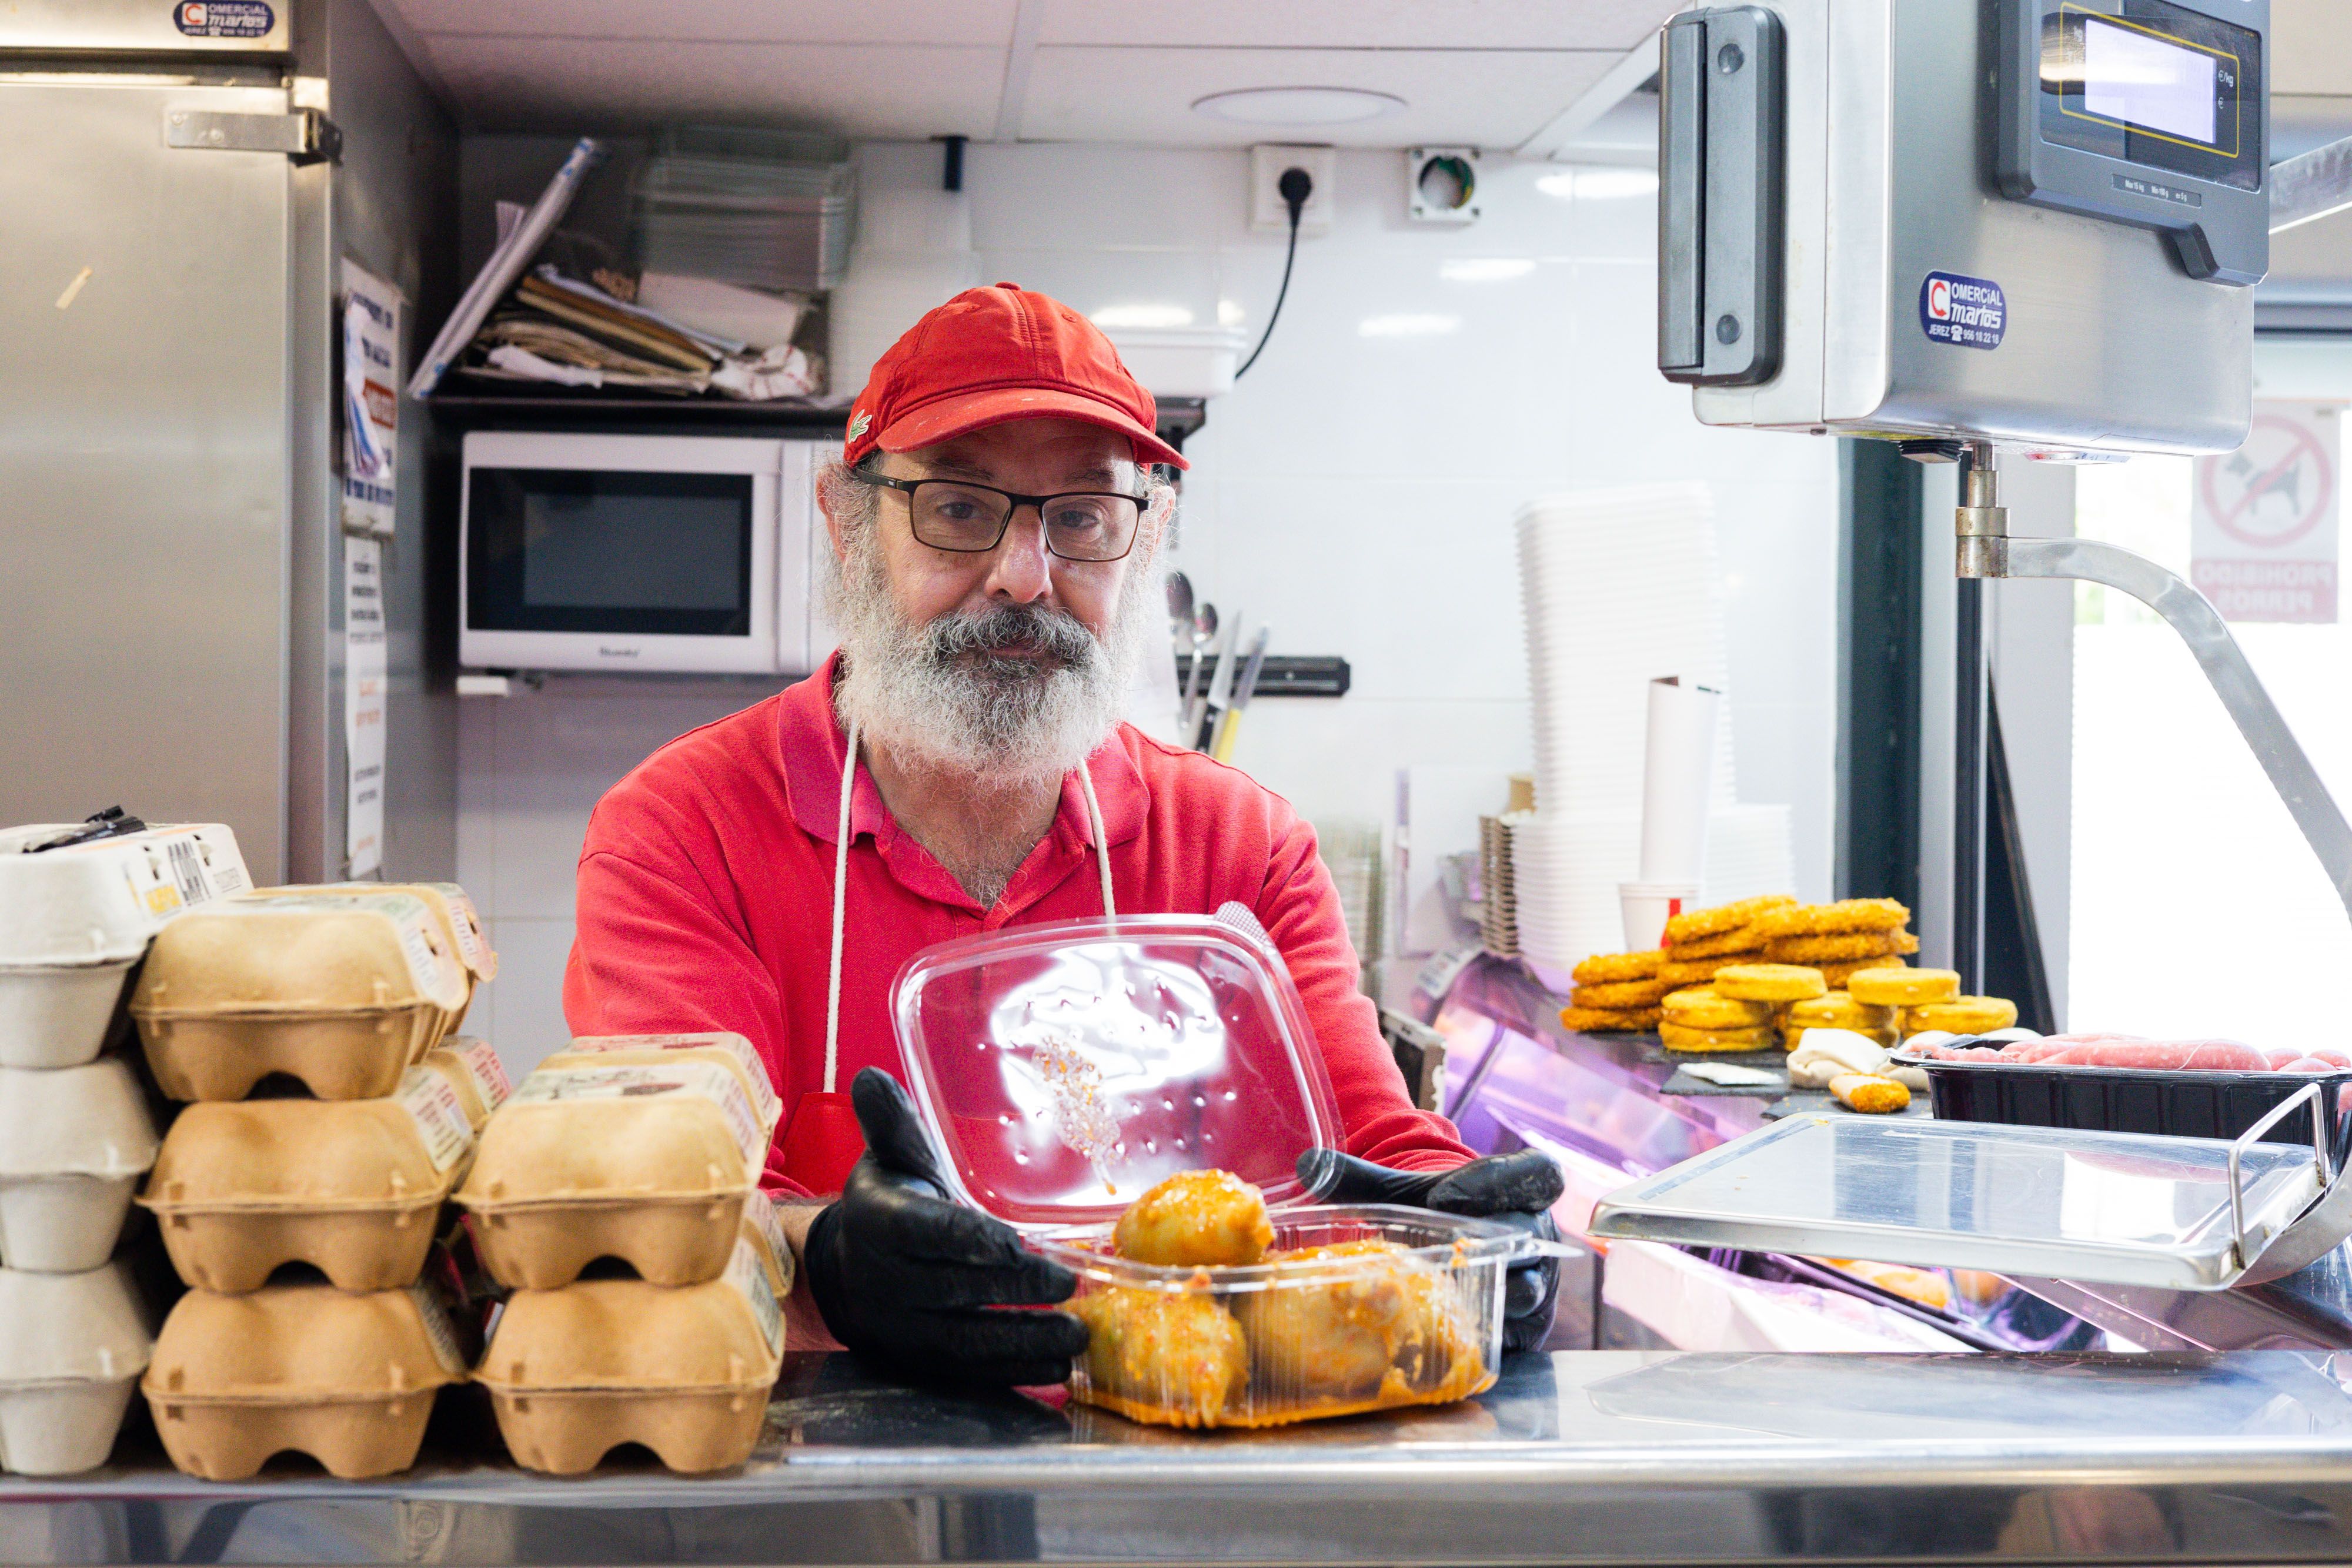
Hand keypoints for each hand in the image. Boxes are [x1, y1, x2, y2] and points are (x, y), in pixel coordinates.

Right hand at [804, 1068, 1088, 1384]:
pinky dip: (1011, 1376)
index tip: (1014, 1244)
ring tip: (1076, 1338)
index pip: (924, 1232)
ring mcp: (899, 1330)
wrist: (847, 1269)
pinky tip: (1056, 1370)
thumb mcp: (890, 1158)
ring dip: (1024, 1344)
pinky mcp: (916, 1364)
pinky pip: (964, 1376)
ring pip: (964, 1342)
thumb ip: (893, 1123)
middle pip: (954, 1290)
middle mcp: (885, 1280)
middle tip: (1071, 1287)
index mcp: (878, 1222)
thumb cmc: (889, 1203)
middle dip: (1016, 1291)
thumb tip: (871, 1075)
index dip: (967, 1240)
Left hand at [1297, 1147, 1565, 1353]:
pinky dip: (1481, 1335)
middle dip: (1488, 1241)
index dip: (1500, 1181)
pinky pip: (1518, 1334)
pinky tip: (1442, 1336)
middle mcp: (1536, 1234)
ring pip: (1528, 1291)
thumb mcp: (1392, 1191)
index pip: (1538, 1174)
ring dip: (1486, 1292)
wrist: (1444, 1244)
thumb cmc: (1425, 1210)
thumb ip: (1356, 1176)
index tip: (1444, 1194)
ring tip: (1443, 1293)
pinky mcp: (1527, 1327)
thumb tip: (1305, 1163)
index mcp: (1520, 1188)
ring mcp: (1537, 1282)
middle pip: (1529, 1237)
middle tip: (1442, 1245)